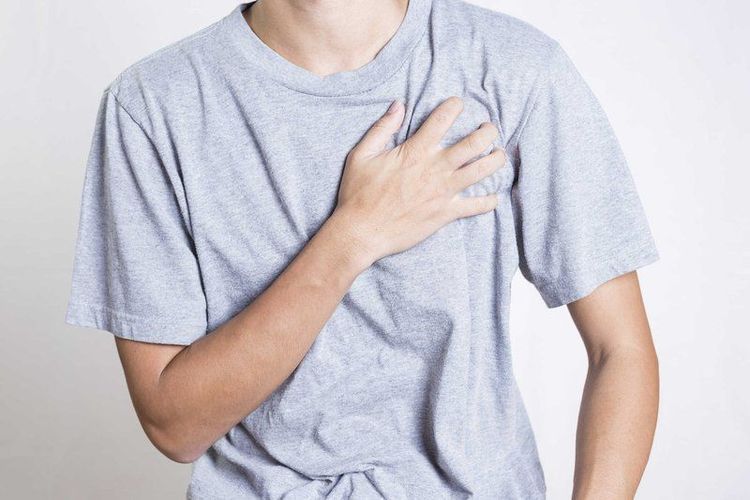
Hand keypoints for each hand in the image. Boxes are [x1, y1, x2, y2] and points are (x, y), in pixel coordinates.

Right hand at [333, 96, 505, 264]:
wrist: (361, 232)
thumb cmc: (358, 194)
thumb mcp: (361, 155)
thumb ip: (382, 128)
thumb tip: (398, 105)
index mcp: (415, 151)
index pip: (443, 118)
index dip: (455, 106)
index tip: (458, 104)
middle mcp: (434, 168)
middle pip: (474, 143)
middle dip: (487, 131)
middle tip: (489, 129)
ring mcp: (443, 192)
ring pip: (482, 171)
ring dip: (495, 160)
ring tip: (498, 155)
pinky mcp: (445, 214)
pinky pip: (476, 206)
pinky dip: (488, 201)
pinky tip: (492, 197)